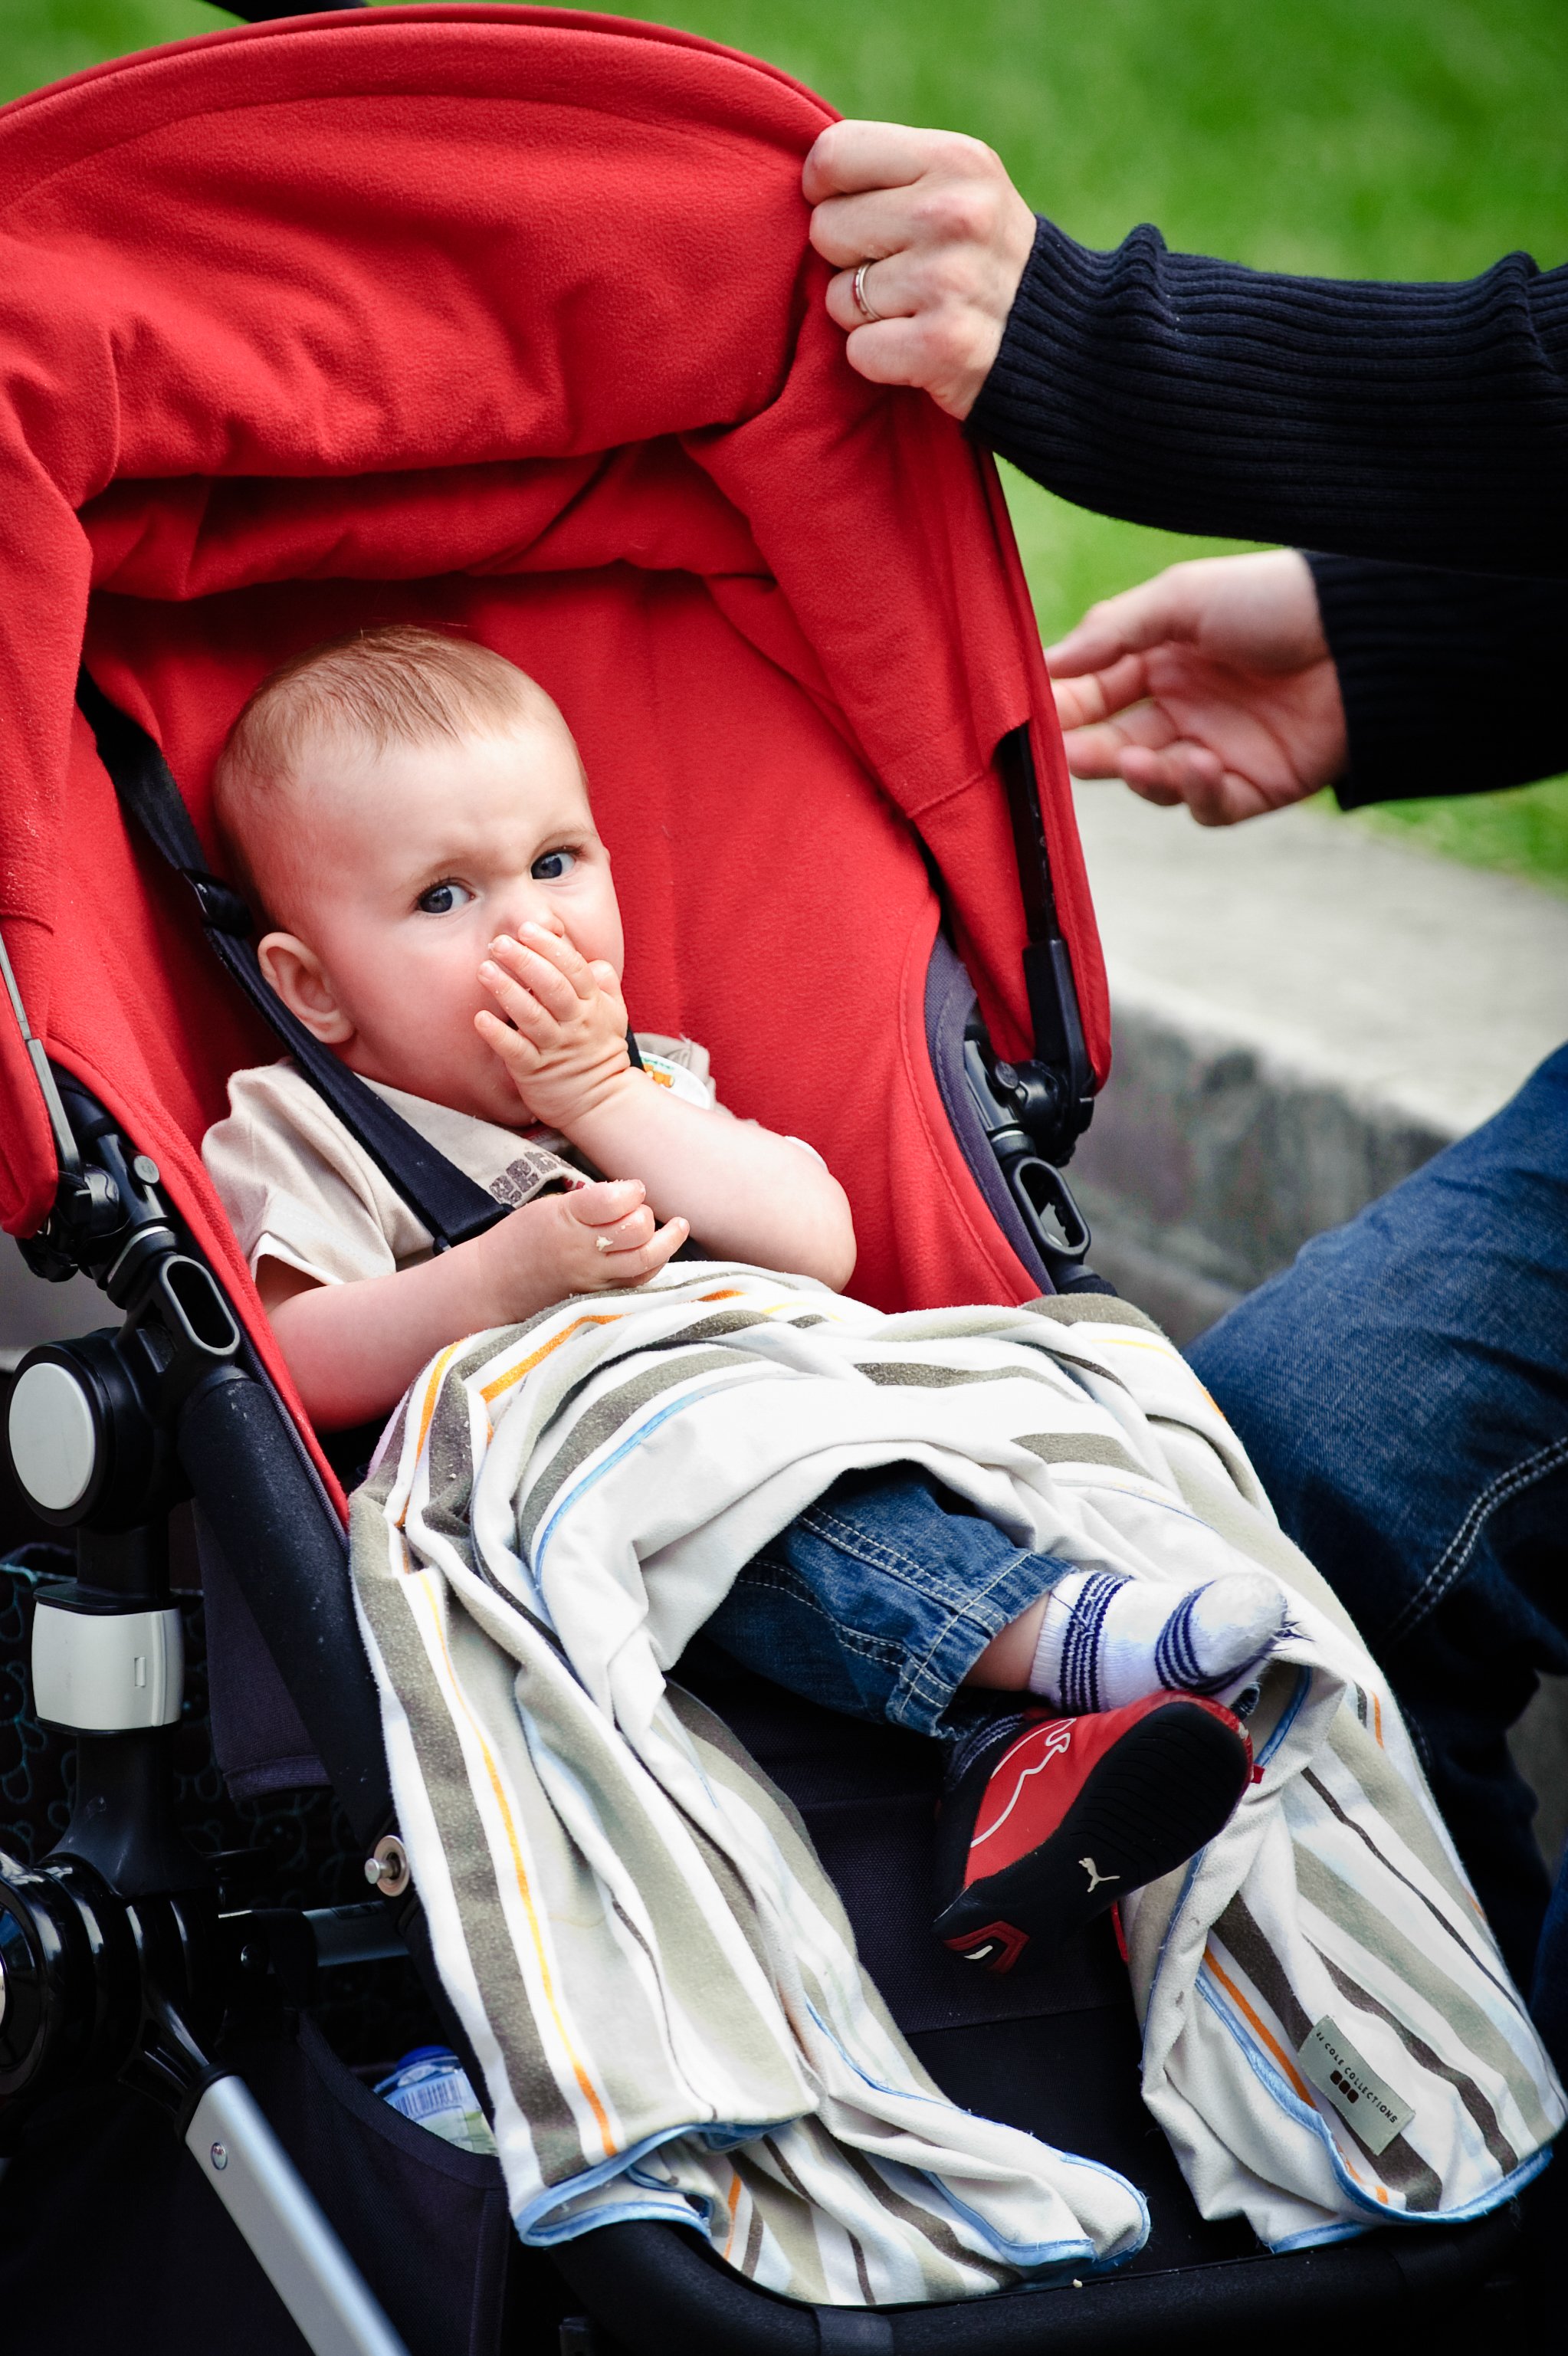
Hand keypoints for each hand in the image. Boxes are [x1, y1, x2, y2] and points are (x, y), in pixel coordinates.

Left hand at [476, 923, 630, 1130]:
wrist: (602, 1103)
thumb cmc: (600, 1053)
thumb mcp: (614, 1015)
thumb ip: (605, 985)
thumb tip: (593, 961)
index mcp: (592, 1006)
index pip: (573, 969)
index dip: (550, 947)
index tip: (527, 929)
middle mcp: (574, 1024)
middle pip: (551, 987)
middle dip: (524, 961)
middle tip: (499, 943)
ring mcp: (554, 1048)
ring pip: (531, 1015)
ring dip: (507, 990)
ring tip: (485, 970)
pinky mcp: (535, 1072)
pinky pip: (515, 1051)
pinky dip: (498, 1035)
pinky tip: (480, 1019)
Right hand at [479, 1180, 687, 1312]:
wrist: (493, 1285)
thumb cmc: (520, 1240)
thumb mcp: (548, 1206)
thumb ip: (590, 1201)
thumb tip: (631, 1196)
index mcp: (565, 1218)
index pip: (615, 1200)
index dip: (632, 1191)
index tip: (632, 1189)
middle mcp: (581, 1250)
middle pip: (636, 1230)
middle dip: (645, 1215)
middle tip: (638, 1210)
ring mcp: (592, 1278)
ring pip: (646, 1259)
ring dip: (666, 1241)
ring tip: (677, 1227)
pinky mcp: (598, 1297)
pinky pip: (638, 1281)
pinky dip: (654, 1264)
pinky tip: (659, 1251)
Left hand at [803, 121, 1036, 419]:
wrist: (1066, 343)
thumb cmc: (987, 261)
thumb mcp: (962, 187)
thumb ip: (893, 173)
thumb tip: (804, 176)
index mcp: (956, 159)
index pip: (832, 155)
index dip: (827, 191)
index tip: (857, 212)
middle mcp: (953, 213)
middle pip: (827, 228)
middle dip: (851, 258)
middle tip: (903, 272)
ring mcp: (948, 280)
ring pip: (838, 295)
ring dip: (867, 315)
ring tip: (919, 311)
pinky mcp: (942, 346)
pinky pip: (858, 350)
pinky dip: (880, 360)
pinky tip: (920, 349)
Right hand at [1047, 550, 1347, 824]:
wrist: (1362, 632)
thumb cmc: (1272, 600)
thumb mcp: (1181, 599)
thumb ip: (1112, 632)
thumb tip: (1046, 664)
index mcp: (1160, 661)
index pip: (1093, 693)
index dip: (1061, 707)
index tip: (1030, 717)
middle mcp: (1183, 708)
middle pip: (1113, 743)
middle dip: (1085, 752)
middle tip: (1064, 753)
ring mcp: (1216, 750)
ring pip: (1154, 781)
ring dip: (1138, 776)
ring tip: (1133, 759)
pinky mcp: (1253, 786)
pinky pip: (1207, 804)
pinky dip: (1194, 791)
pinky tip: (1197, 763)